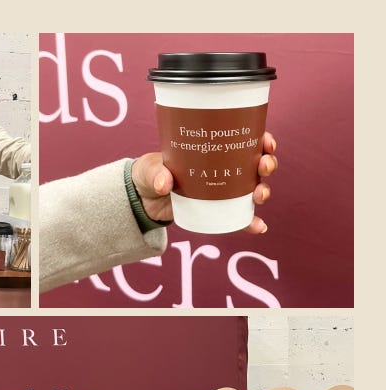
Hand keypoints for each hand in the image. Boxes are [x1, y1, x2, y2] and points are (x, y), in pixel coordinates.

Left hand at [132, 131, 276, 233]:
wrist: (144, 198)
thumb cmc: (151, 173)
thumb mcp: (151, 168)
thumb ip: (156, 173)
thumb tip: (163, 184)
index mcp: (215, 151)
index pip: (246, 141)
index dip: (263, 141)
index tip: (266, 143)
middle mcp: (225, 169)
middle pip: (256, 165)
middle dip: (267, 165)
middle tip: (263, 168)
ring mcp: (223, 191)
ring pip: (253, 189)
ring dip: (263, 191)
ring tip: (259, 196)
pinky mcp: (217, 210)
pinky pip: (238, 216)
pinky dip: (250, 222)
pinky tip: (259, 227)